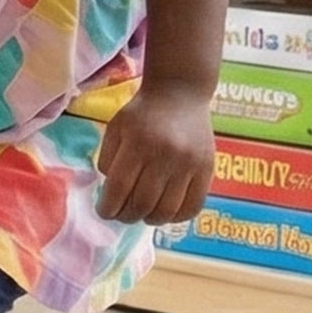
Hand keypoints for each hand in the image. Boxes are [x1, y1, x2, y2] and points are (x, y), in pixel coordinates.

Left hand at [99, 77, 214, 226]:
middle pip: (143, 203)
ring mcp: (189, 163)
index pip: (119, 188)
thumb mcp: (116, 129)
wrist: (180, 93)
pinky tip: (166, 213)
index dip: (108, 207)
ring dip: (151, 219)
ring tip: (143, 215)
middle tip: (122, 215)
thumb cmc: (141, 114)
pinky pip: (193, 205)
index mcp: (137, 143)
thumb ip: (109, 160)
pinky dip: (177, 217)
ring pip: (168, 209)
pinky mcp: (207, 168)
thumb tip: (111, 195)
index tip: (104, 211)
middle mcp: (165, 154)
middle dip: (127, 216)